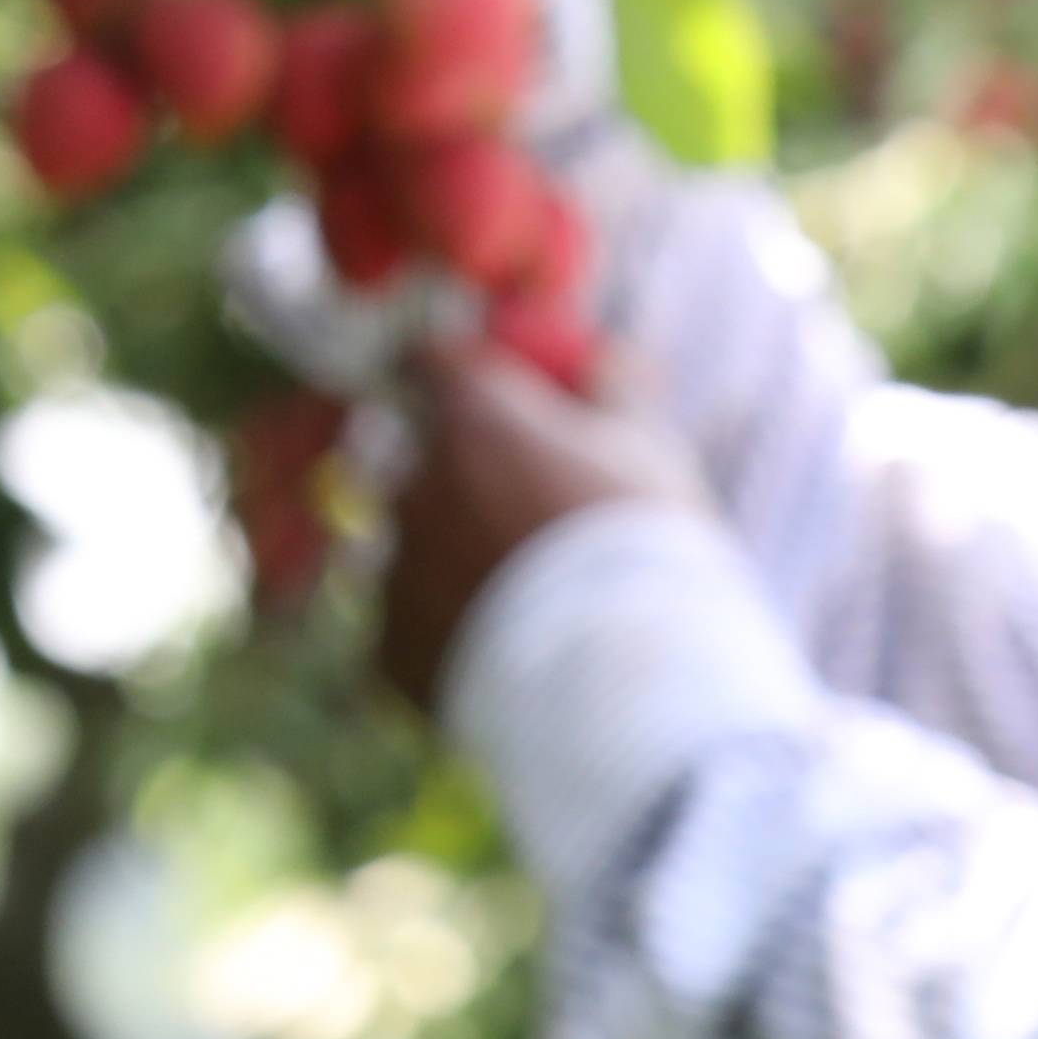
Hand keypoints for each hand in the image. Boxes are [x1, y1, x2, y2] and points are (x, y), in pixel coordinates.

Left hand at [375, 344, 706, 717]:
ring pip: (416, 551)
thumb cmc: (641, 549)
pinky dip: (449, 635)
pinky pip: (413, 628)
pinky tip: (512, 660)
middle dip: (466, 483)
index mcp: (467, 420)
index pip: (426, 361)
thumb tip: (604, 356)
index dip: (457, 375)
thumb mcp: (648, 450)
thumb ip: (614, 390)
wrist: (621, 681)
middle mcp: (412, 486)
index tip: (487, 397)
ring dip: (456, 563)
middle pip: (423, 465)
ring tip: (536, 609)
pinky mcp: (390, 648)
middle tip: (531, 523)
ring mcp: (394, 571)